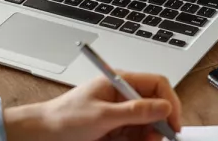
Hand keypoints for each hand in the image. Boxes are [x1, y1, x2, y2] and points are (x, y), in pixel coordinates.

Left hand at [5, 73, 180, 140]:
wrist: (45, 133)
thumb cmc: (66, 118)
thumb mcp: (103, 116)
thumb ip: (135, 111)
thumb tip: (163, 108)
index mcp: (119, 82)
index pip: (157, 84)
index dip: (170, 102)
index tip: (173, 124)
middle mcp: (123, 95)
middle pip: (155, 106)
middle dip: (158, 124)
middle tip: (152, 140)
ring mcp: (120, 112)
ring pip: (148, 124)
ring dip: (146, 137)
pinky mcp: (116, 127)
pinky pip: (136, 135)